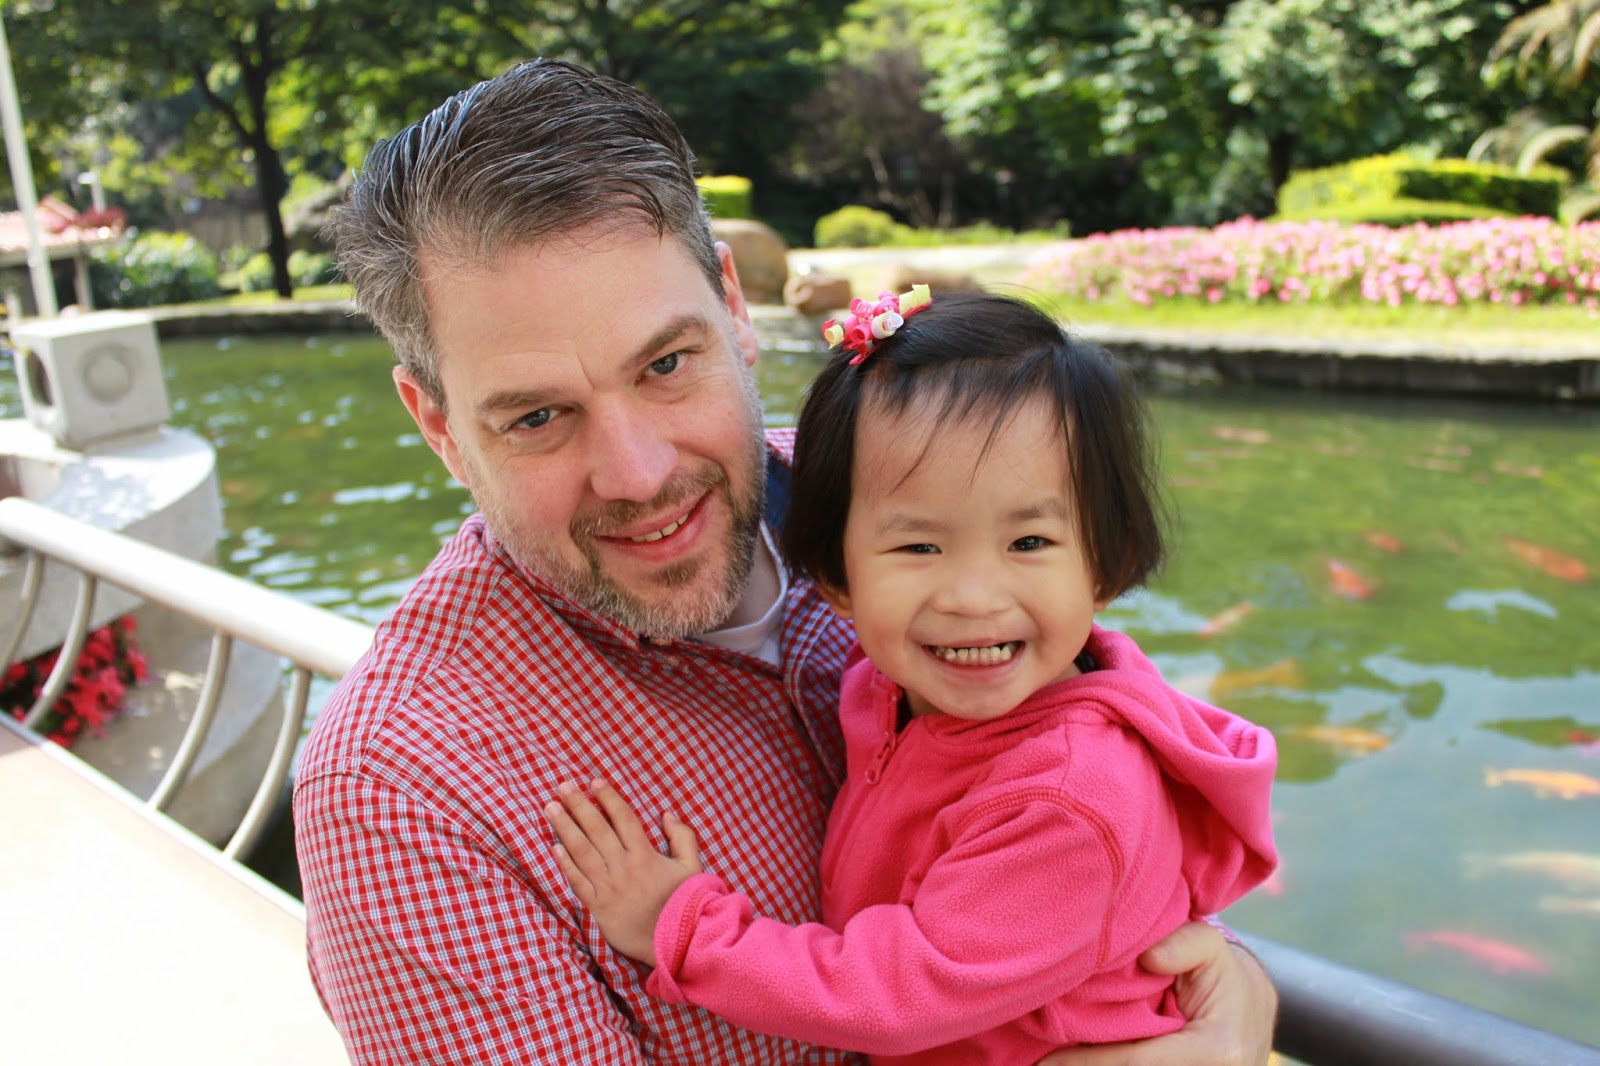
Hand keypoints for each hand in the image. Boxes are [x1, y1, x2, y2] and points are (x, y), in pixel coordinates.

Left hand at [544, 777, 702, 965]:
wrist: (679, 943)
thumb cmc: (686, 904)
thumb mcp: (692, 867)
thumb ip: (683, 837)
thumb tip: (666, 814)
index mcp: (646, 855)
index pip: (624, 818)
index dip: (609, 798)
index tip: (595, 781)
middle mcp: (624, 867)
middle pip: (597, 829)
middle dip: (579, 805)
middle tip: (563, 786)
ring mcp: (609, 887)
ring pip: (582, 852)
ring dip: (565, 828)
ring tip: (550, 808)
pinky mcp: (599, 908)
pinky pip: (578, 882)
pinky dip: (565, 864)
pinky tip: (554, 847)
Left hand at [1034, 922, 1276, 1065]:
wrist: (1253, 1009)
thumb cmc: (1226, 975)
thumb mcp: (1212, 948)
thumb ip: (1186, 943)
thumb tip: (1147, 956)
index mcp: (1216, 1050)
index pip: (1137, 1061)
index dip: (1089, 1062)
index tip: (1048, 1061)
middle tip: (1043, 1065)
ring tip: (1054, 1063)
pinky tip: (1082, 1061)